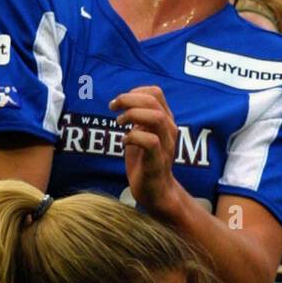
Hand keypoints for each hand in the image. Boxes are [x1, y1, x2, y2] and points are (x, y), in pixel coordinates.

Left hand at [109, 85, 179, 216]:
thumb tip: (124, 101)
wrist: (155, 191)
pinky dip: (133, 137)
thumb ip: (138, 119)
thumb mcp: (141, 134)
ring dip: (132, 115)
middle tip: (112, 107)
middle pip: (154, 101)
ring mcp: (166, 145)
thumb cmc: (145, 161)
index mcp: (165, 121)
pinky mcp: (158, 161)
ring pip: (156, 118)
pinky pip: (150, 141)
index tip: (120, 101)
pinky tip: (124, 142)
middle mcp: (169, 130)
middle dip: (129, 99)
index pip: (156, 93)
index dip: (135, 91)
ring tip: (119, 123)